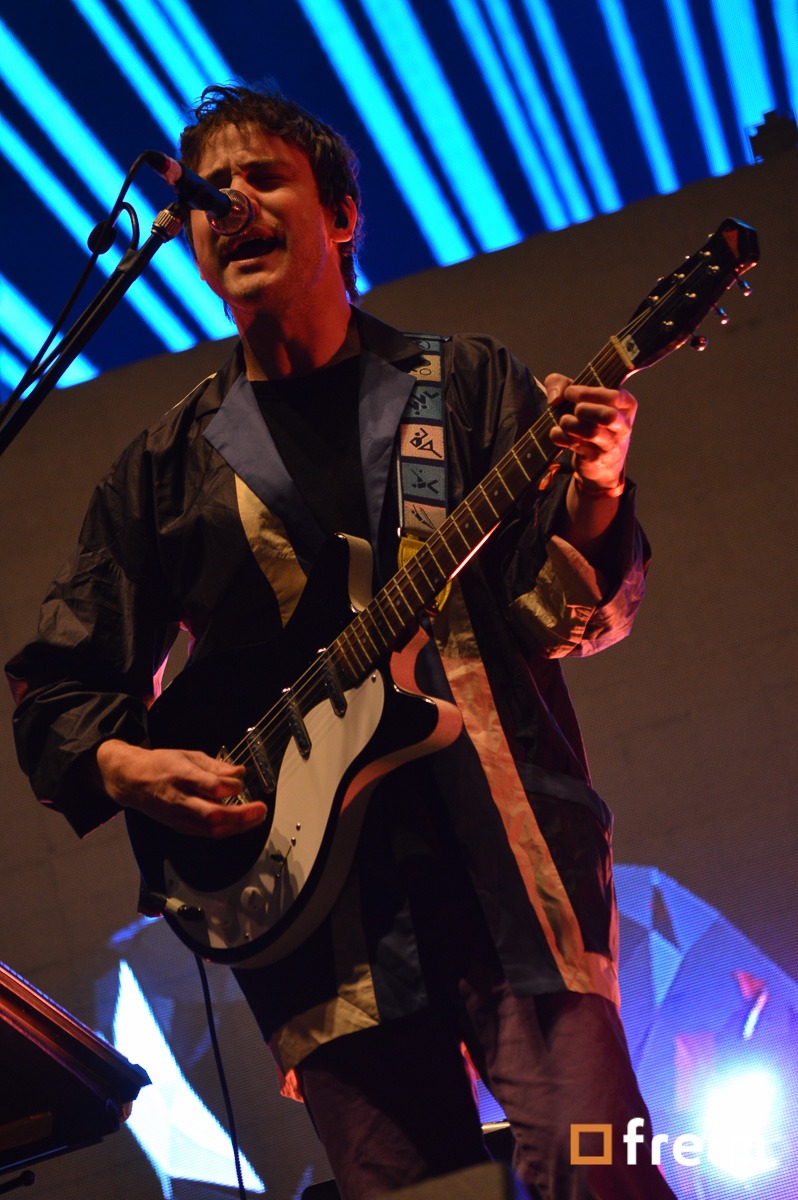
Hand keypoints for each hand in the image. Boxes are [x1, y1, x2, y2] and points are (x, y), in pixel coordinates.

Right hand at [96, 740, 267, 837]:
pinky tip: (242, 823)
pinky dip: (227, 829)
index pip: (210, 786)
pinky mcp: (181, 827)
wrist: (132, 782)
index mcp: (181, 776)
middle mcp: (180, 799)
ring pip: (212, 829)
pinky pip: (207, 832)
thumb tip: (240, 772)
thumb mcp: (188, 755)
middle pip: (212, 814)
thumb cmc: (162, 764)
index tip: (240, 781)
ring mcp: (179, 817)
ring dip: (239, 826)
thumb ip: (215, 766)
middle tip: (262, 809)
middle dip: (241, 815)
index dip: (230, 786)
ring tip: (258, 817)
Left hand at [545, 373, 636, 491]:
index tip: (570, 392)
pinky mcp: (595, 458)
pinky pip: (575, 445)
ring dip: (570, 423)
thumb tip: (555, 398)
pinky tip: (558, 433)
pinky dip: (560, 437)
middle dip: (584, 409)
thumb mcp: (580, 395)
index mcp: (626, 405)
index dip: (587, 392)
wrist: (602, 460)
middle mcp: (622, 425)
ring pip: (591, 432)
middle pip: (608, 416)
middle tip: (573, 409)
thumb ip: (560, 383)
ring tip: (564, 421)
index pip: (614, 397)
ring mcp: (610, 444)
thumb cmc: (589, 416)